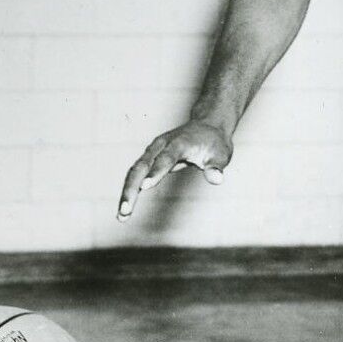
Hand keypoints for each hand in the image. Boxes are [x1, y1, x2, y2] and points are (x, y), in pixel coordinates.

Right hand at [117, 119, 232, 218]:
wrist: (206, 126)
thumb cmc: (214, 143)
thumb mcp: (221, 155)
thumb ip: (216, 167)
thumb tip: (217, 179)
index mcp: (179, 143)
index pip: (166, 158)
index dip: (156, 172)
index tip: (145, 187)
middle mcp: (161, 145)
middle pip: (141, 166)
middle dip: (131, 188)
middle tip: (125, 211)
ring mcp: (153, 151)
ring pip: (134, 171)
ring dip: (126, 192)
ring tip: (122, 216)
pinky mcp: (149, 158)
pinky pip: (135, 174)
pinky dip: (129, 190)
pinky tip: (126, 209)